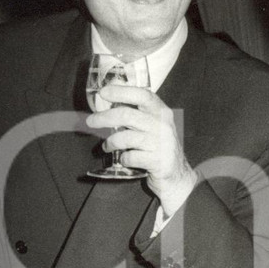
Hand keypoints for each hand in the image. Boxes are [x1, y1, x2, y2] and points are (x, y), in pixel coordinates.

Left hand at [87, 83, 196, 209]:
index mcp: (162, 112)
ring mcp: (161, 143)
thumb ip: (139, 115)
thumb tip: (109, 105)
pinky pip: (130, 157)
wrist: (177, 175)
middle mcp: (163, 125)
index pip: (142, 95)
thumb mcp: (155, 126)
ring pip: (126, 137)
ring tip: (107, 146)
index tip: (104, 92)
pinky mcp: (157, 161)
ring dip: (111, 142)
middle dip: (104, 117)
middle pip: (127, 115)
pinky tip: (125, 159)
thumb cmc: (160, 147)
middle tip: (91, 121)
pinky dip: (123, 159)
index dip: (121, 92)